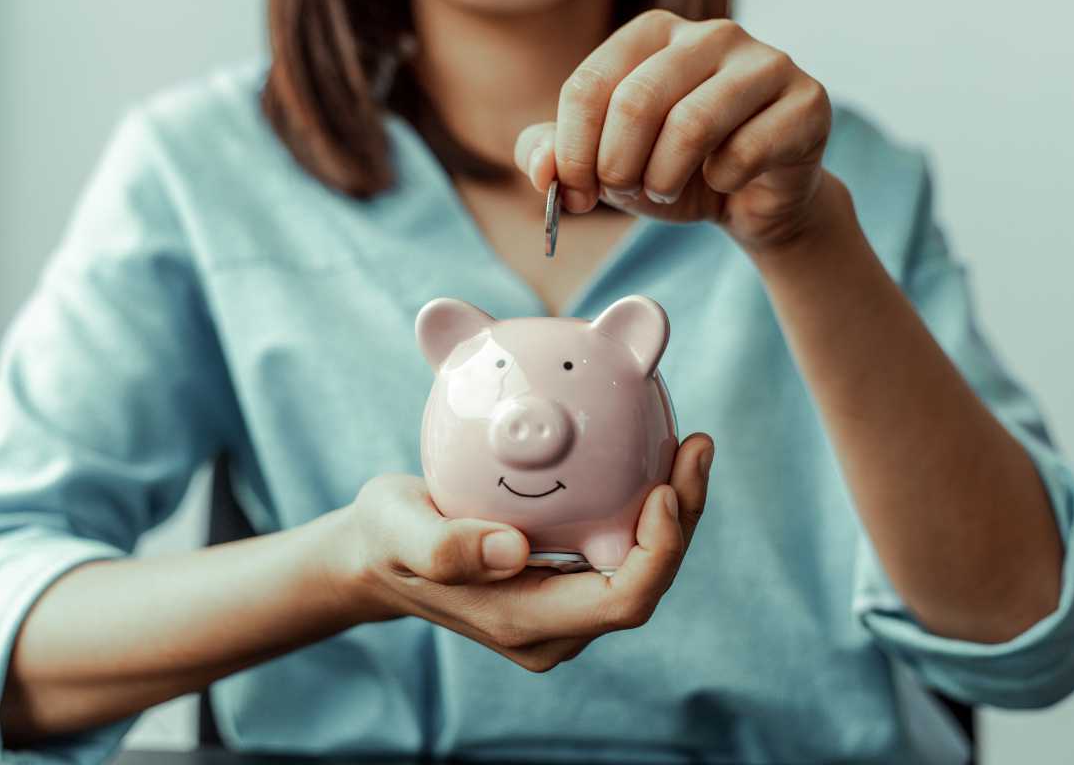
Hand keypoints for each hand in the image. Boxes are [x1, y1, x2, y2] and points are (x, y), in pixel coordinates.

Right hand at [324, 433, 713, 671]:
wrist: (378, 557)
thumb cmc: (385, 540)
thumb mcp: (395, 531)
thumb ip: (443, 547)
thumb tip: (514, 550)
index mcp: (523, 622)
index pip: (621, 601)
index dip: (659, 552)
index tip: (664, 488)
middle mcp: (553, 627)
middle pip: (645, 583)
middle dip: (682, 520)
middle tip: (695, 446)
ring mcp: (560, 610)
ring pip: (640, 567)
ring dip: (673, 511)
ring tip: (688, 446)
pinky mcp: (561, 584)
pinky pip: (621, 550)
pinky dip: (644, 508)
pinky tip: (651, 457)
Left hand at [514, 10, 834, 250]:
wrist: (748, 202)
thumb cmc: (671, 171)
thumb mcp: (601, 165)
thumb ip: (553, 155)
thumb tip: (541, 168)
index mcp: (654, 32)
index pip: (589, 86)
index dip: (573, 153)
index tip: (575, 193)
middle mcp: (711, 33)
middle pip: (636, 101)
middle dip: (617, 167)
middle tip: (625, 192)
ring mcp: (765, 62)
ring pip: (691, 124)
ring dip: (664, 178)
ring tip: (665, 190)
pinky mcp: (805, 102)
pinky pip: (745, 152)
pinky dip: (721, 184)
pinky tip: (723, 183)